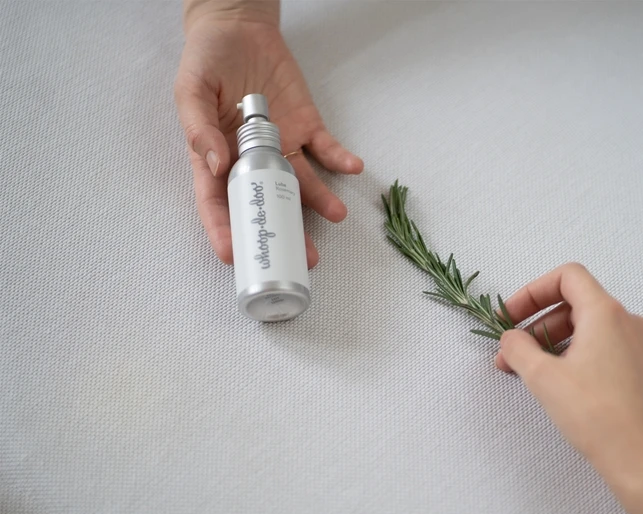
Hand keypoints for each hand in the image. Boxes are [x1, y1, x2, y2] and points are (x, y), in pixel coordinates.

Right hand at [174, 6, 362, 266]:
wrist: (239, 28)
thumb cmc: (205, 62)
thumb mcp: (191, 91)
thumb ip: (199, 128)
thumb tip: (216, 165)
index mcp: (216, 159)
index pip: (219, 204)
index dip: (225, 233)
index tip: (235, 256)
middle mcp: (252, 161)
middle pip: (269, 205)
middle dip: (287, 233)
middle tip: (305, 257)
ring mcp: (282, 145)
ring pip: (303, 183)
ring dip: (321, 202)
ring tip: (337, 214)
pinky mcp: (306, 126)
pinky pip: (326, 148)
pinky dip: (340, 158)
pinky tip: (352, 166)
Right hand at [496, 263, 642, 513]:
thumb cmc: (594, 416)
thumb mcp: (542, 378)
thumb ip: (518, 348)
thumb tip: (511, 338)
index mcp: (607, 314)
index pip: (567, 277)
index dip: (533, 291)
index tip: (511, 317)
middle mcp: (632, 323)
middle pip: (579, 305)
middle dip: (540, 324)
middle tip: (514, 353)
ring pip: (596, 330)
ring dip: (560, 343)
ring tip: (537, 374)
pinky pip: (615, 351)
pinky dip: (586, 357)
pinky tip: (571, 386)